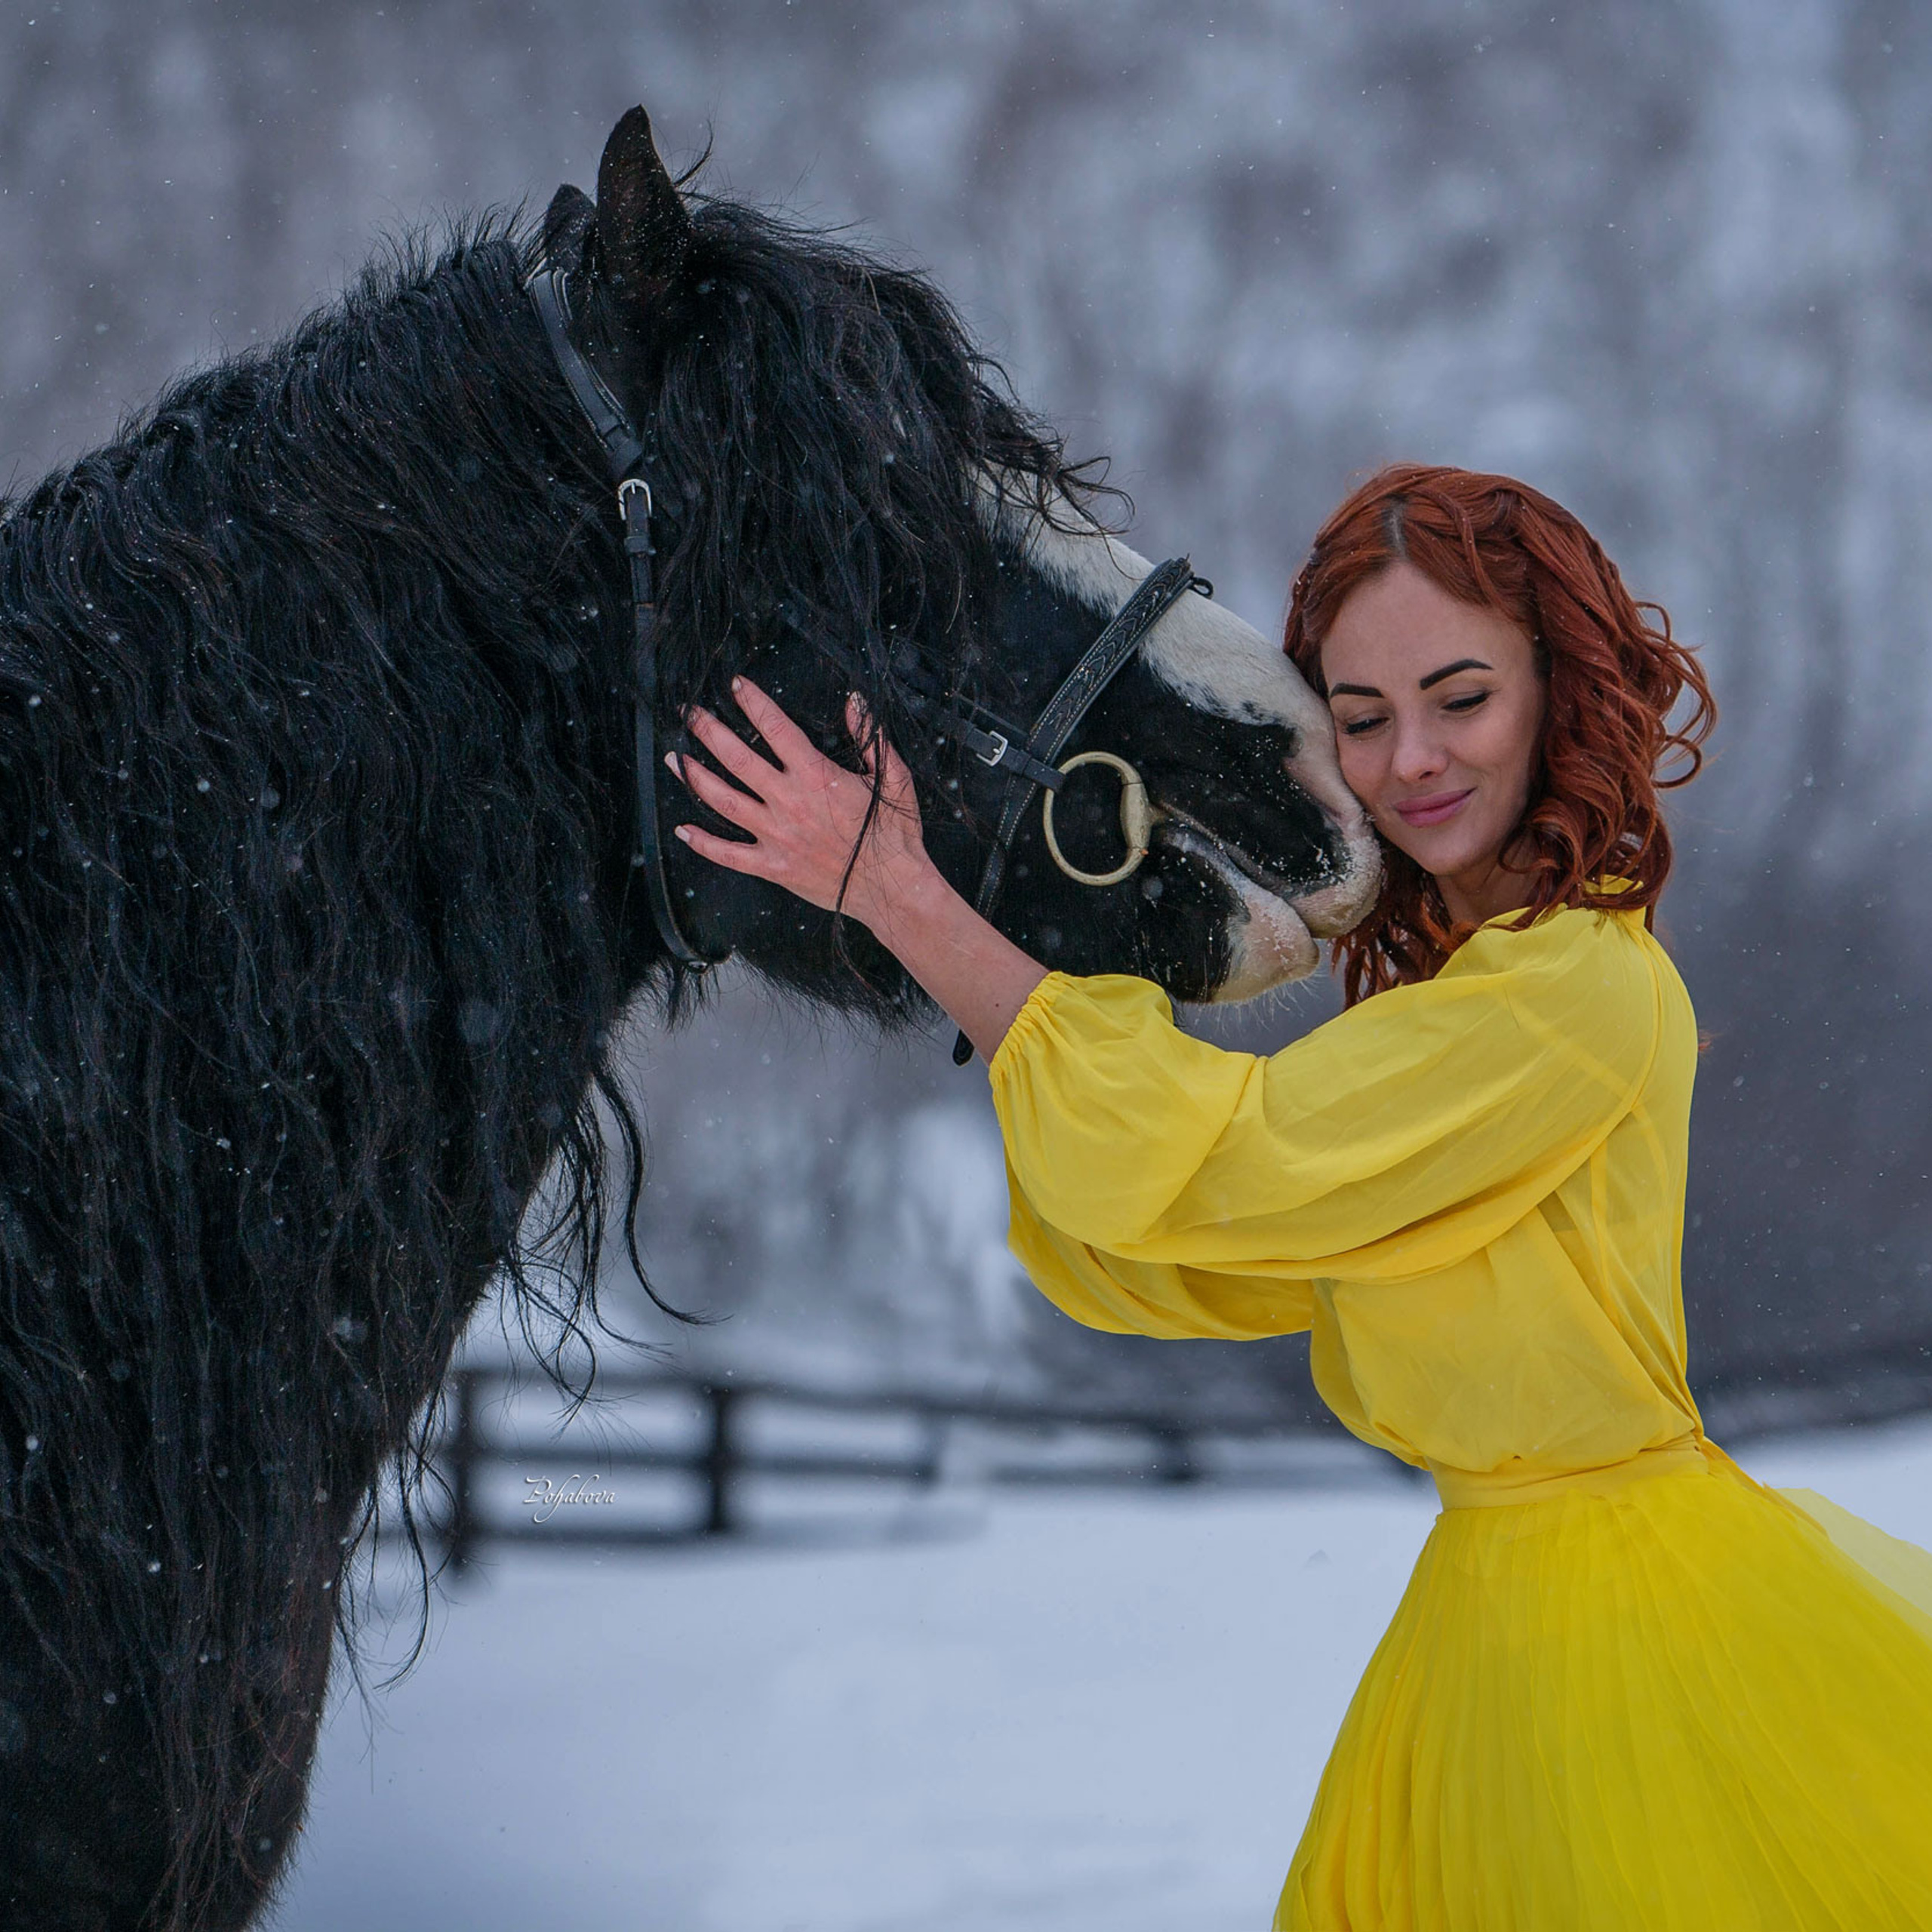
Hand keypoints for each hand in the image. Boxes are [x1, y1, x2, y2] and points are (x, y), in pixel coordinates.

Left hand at [669, 676, 934, 930]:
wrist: (893, 888)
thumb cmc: (894, 835)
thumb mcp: (894, 777)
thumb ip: (870, 737)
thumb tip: (855, 702)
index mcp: (816, 776)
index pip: (776, 728)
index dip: (753, 702)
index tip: (736, 685)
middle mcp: (789, 801)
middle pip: (737, 758)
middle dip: (709, 732)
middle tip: (691, 714)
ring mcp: (777, 835)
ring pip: (724, 800)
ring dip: (695, 777)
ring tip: (676, 759)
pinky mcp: (773, 866)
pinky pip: (729, 854)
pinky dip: (703, 843)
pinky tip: (683, 830)